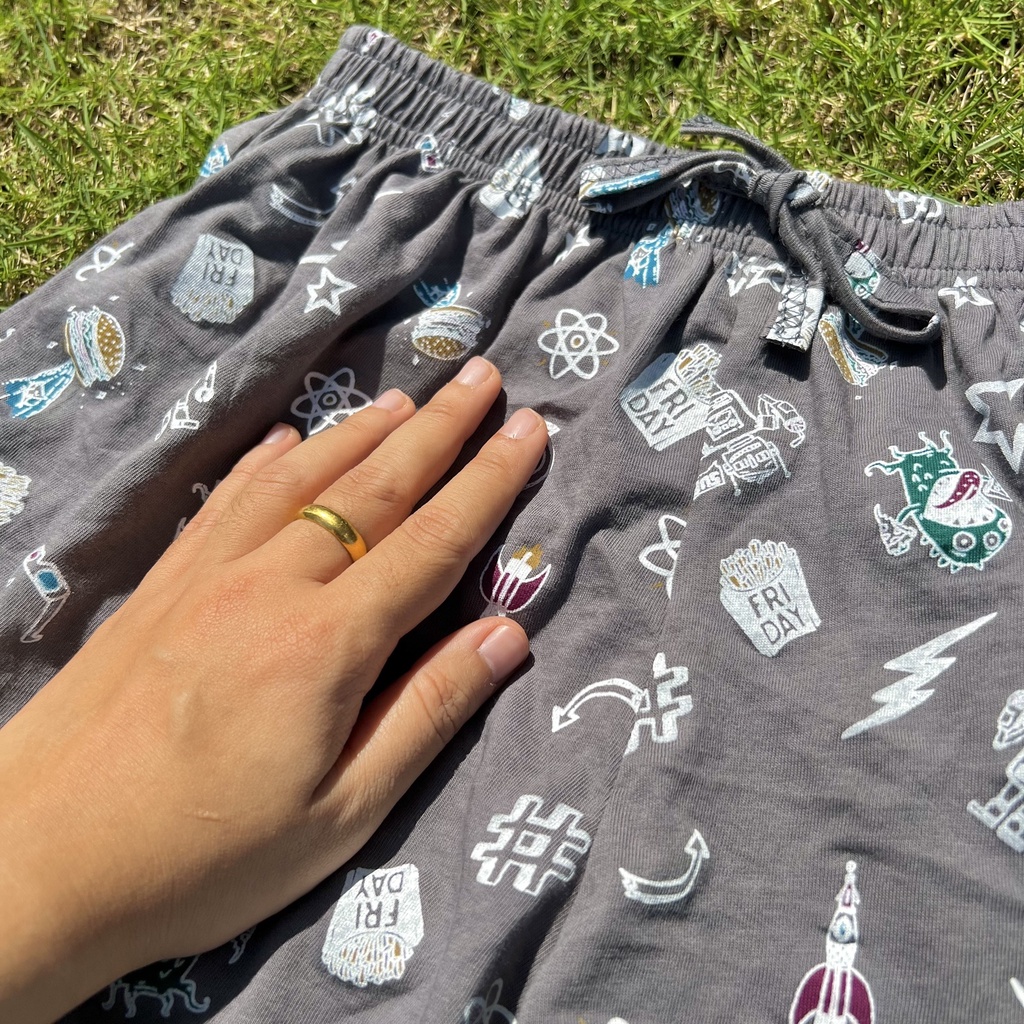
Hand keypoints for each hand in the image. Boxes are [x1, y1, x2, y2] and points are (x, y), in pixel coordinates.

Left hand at [0, 356, 546, 1023]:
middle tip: (483, 376)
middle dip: (439, 429)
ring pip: (304, 481)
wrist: (40, 860)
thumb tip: (507, 635)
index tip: (529, 429)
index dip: (489, 482)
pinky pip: (227, 502)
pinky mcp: (163, 586)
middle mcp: (272, 586)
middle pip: (375, 489)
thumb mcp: (343, 813)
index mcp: (328, 644)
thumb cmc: (205, 857)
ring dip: (362, 432)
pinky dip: (269, 463)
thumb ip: (428, 713)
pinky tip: (288, 441)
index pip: (433, 543)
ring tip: (409, 397)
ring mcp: (210, 577)